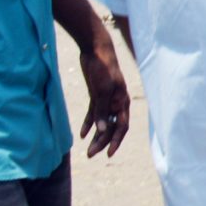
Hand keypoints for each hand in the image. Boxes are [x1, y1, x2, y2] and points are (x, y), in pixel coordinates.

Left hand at [77, 39, 129, 158]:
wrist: (96, 51)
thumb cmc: (103, 69)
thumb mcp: (102, 91)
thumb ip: (102, 111)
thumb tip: (101, 131)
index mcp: (122, 102)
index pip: (122, 126)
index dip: (116, 141)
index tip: (108, 154)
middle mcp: (117, 103)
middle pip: (111, 127)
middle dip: (102, 142)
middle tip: (90, 155)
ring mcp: (107, 99)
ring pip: (102, 122)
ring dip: (96, 136)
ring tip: (87, 149)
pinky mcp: (97, 95)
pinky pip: (94, 113)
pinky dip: (89, 124)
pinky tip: (83, 134)